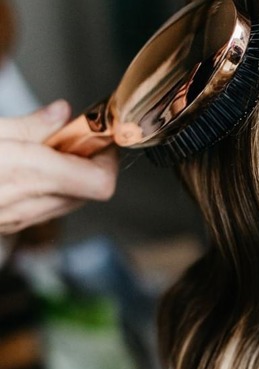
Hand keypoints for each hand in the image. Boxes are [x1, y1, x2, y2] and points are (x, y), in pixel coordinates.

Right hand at [0, 100, 117, 233]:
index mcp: (29, 174)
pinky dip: (47, 190)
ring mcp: (17, 219)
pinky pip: (44, 210)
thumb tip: (62, 113)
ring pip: (68, 202)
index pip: (100, 181)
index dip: (108, 160)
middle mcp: (28, 204)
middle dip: (87, 165)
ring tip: (46, 154)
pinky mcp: (8, 225)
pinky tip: (28, 171)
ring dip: (68, 179)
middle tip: (73, 141)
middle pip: (88, 192)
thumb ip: (29, 125)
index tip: (101, 139)